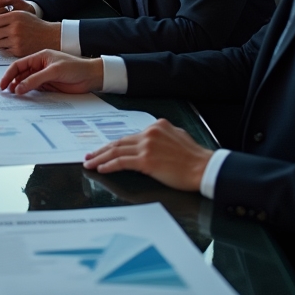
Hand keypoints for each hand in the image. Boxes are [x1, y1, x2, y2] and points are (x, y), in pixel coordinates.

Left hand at [0, 0, 59, 55]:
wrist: (48, 36)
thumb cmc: (33, 23)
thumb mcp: (20, 12)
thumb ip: (3, 12)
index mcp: (14, 16)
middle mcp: (14, 29)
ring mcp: (16, 41)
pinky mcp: (17, 51)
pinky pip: (3, 49)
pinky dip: (3, 46)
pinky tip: (7, 41)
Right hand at [0, 49, 103, 94]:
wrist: (91, 77)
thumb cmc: (75, 67)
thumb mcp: (54, 71)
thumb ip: (35, 79)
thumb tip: (18, 88)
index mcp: (39, 57)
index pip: (19, 65)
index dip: (9, 74)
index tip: (3, 84)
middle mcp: (39, 66)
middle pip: (21, 74)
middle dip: (12, 82)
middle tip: (5, 92)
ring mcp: (43, 76)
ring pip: (26, 83)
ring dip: (20, 89)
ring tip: (13, 97)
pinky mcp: (48, 86)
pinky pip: (35, 90)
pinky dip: (28, 94)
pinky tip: (24, 98)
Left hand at [83, 118, 212, 191]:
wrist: (204, 168)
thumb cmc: (194, 157)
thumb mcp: (177, 136)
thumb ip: (161, 136)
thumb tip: (149, 142)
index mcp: (157, 126)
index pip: (129, 136)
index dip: (114, 144)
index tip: (104, 149)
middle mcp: (149, 133)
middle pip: (119, 142)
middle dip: (101, 150)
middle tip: (89, 155)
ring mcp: (147, 146)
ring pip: (116, 151)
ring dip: (100, 158)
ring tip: (90, 163)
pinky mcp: (147, 160)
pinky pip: (122, 162)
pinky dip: (109, 166)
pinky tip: (101, 169)